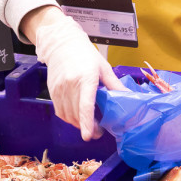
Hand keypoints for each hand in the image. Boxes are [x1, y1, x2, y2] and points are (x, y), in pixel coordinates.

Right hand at [32, 13, 124, 139]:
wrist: (62, 44)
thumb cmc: (85, 54)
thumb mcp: (103, 67)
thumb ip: (114, 84)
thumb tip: (127, 97)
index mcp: (86, 78)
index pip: (85, 105)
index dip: (87, 122)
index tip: (89, 136)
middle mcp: (70, 85)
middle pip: (77, 115)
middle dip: (88, 127)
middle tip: (98, 131)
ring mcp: (59, 89)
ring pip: (68, 116)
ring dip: (78, 124)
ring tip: (89, 124)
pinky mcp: (52, 91)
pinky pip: (60, 112)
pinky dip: (69, 118)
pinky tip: (77, 116)